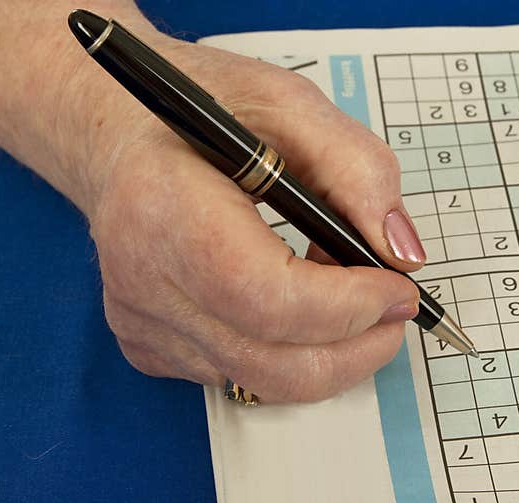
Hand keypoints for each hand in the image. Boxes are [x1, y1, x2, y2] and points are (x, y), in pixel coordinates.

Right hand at [83, 38, 425, 401]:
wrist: (115, 134)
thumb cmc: (201, 110)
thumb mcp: (290, 104)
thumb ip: (358, 170)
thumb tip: (404, 255)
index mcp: (167, 210)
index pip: (267, 298)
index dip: (349, 306)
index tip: (399, 288)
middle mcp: (143, 281)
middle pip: (271, 363)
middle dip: (357, 348)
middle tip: (395, 310)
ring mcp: (142, 324)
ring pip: (263, 380)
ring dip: (328, 348)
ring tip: (345, 292)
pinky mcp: (149, 348)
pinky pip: (240, 374)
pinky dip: (288, 350)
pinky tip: (294, 301)